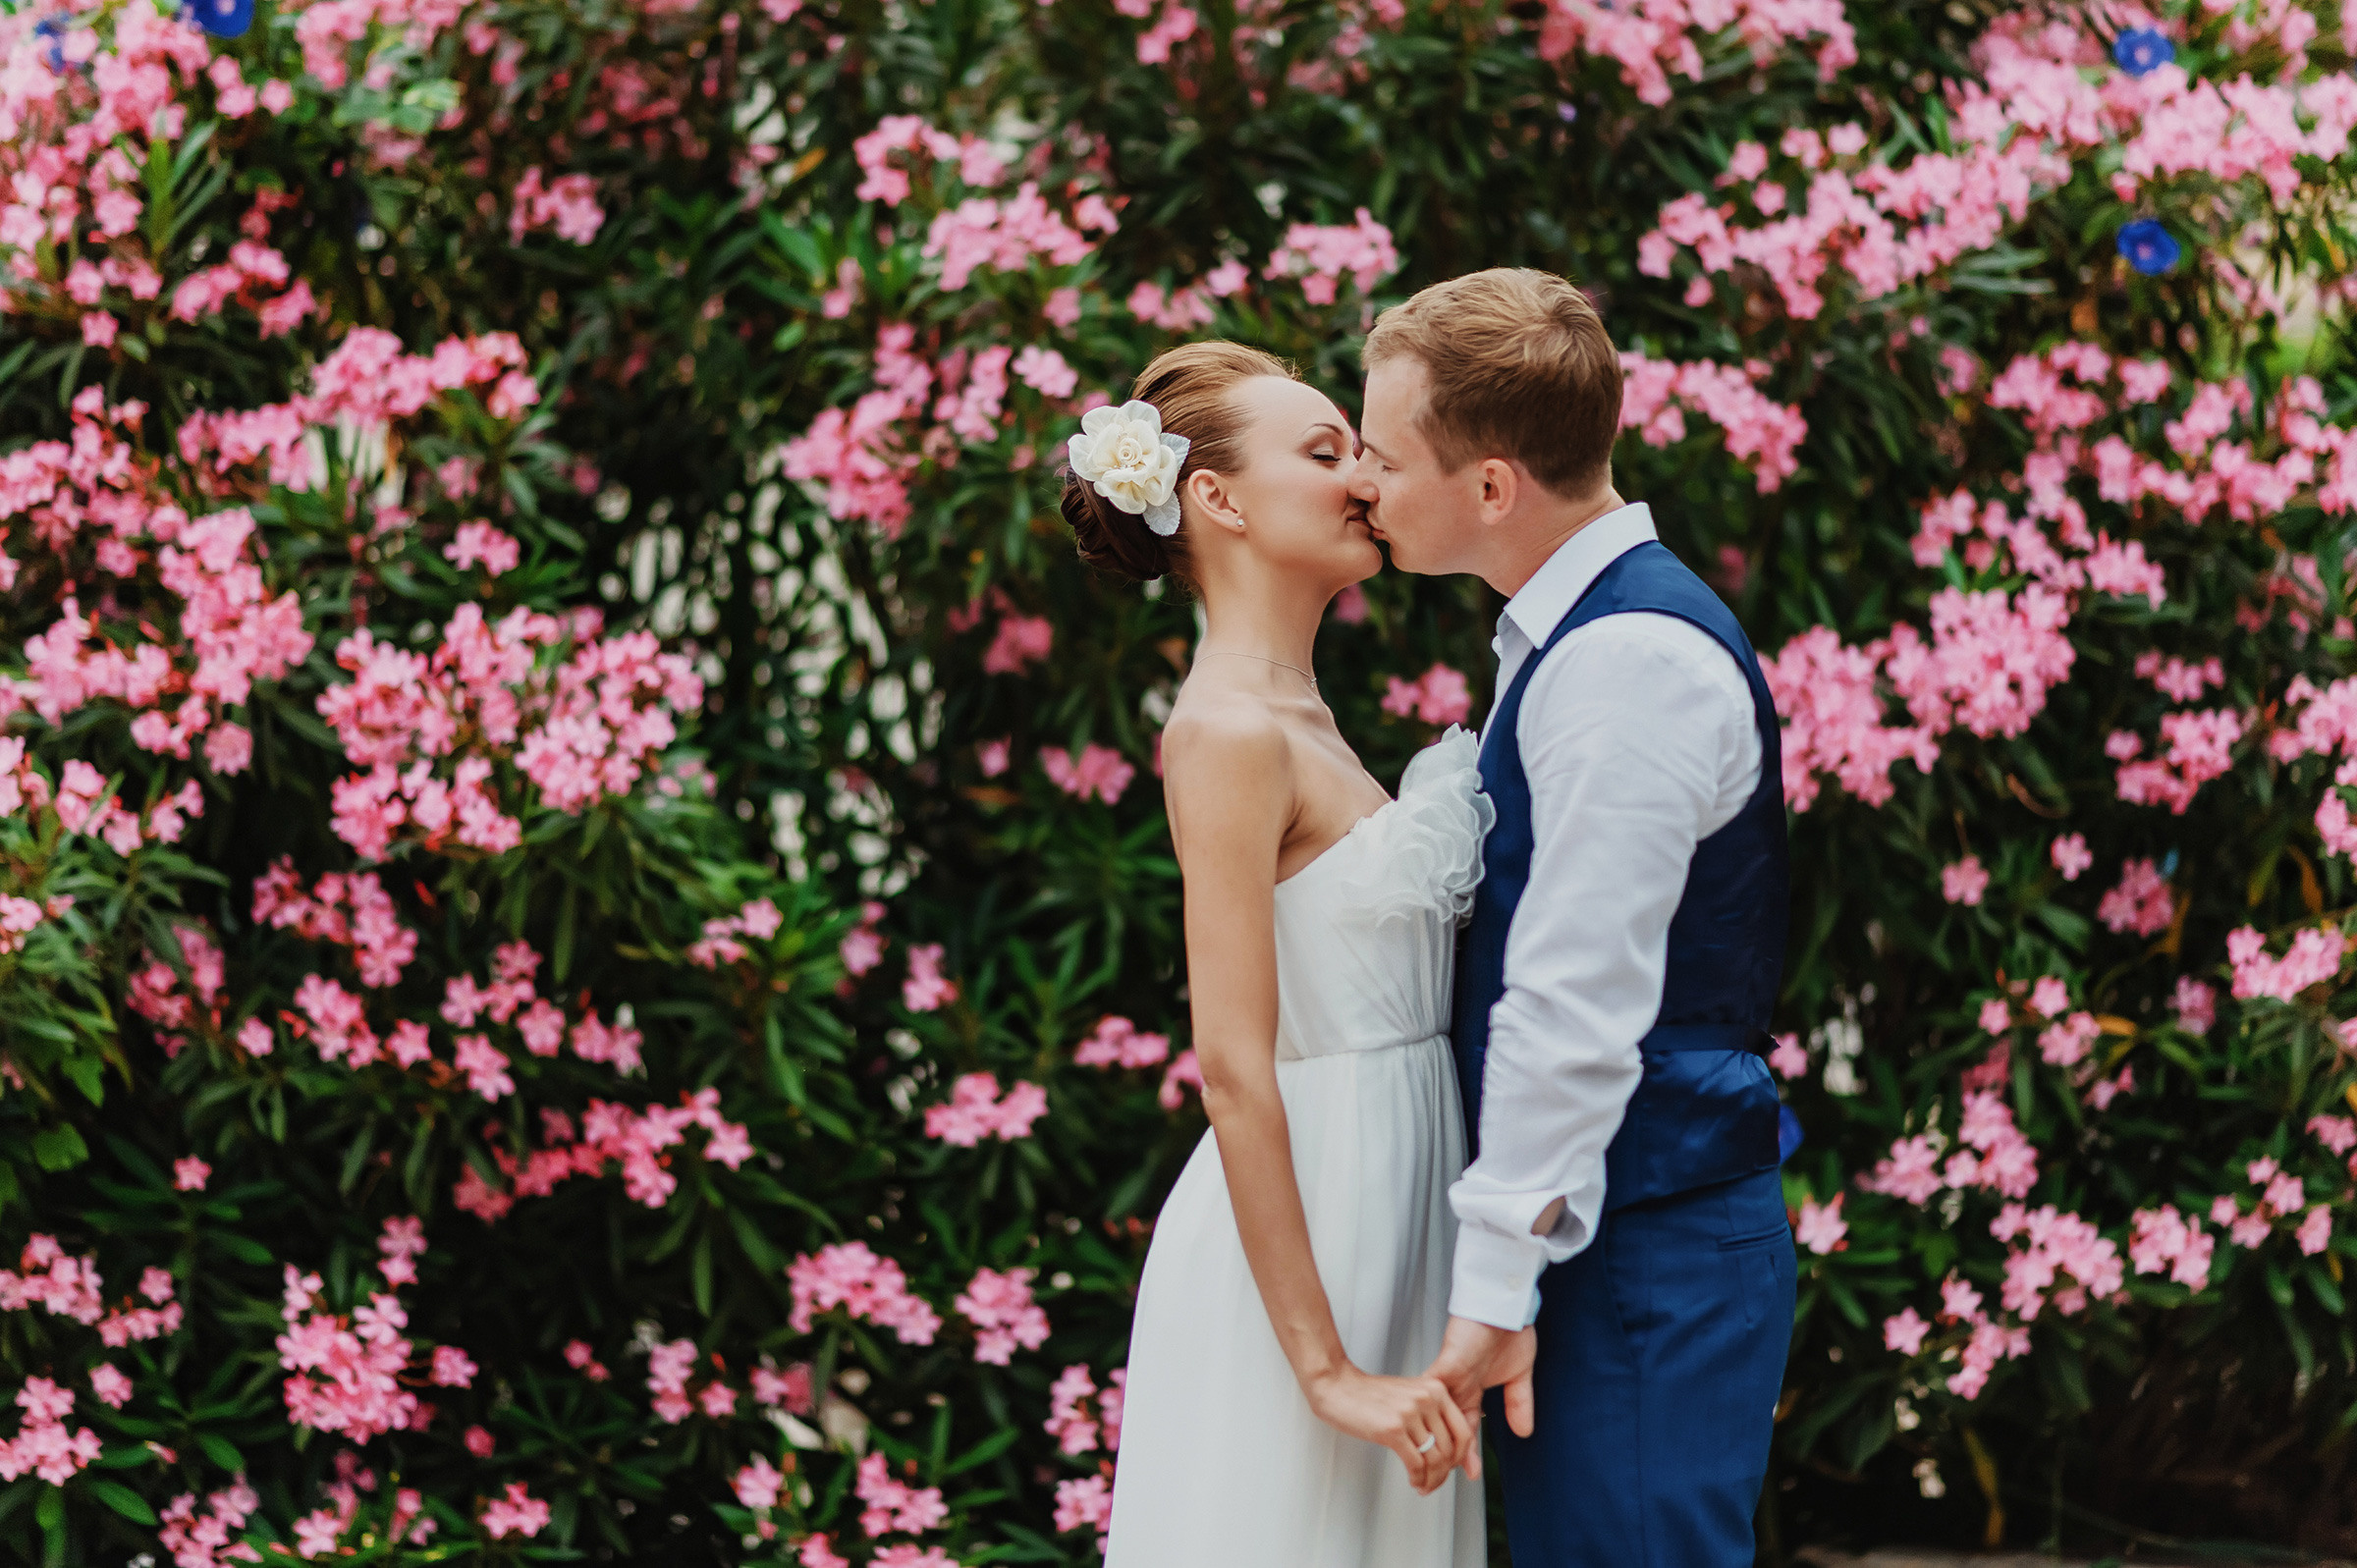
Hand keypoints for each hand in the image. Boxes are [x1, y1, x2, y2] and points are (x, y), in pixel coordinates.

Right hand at [1302, 1363, 1476, 1494]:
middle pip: (1450, 1449)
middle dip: (1444, 1473)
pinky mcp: (1393, 1430)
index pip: (1463, 1431)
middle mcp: (1427, 1399)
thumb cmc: (1368, 1393)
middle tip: (1434, 1482)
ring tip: (1424, 1486)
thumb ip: (1430, 1412)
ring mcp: (1410, 1414)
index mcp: (1436, 1389)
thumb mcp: (1409, 1394)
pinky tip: (1414, 1482)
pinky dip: (1418, 1479)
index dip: (1460, 1457)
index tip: (1452, 1467)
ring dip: (1432, 1480)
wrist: (1337, 1386)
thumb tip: (1445, 1446)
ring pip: (1435, 1460)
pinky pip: (1416, 1464)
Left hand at [1423, 1315, 1538, 1476]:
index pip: (1466, 1427)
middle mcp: (1457, 1385)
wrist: (1506, 1302)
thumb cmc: (1510, 1329)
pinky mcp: (1445, 1364)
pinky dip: (1428, 1411)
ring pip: (1436, 1415)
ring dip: (1437, 1439)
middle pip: (1447, 1427)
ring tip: (1437, 1463)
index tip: (1471, 1474)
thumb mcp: (1520, 1374)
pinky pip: (1431, 1391)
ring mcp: (1449, 1376)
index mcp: (1473, 1388)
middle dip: (1448, 1455)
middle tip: (1444, 1478)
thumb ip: (1519, 1402)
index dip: (1468, 1452)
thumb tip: (1524, 1432)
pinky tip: (1423, 1430)